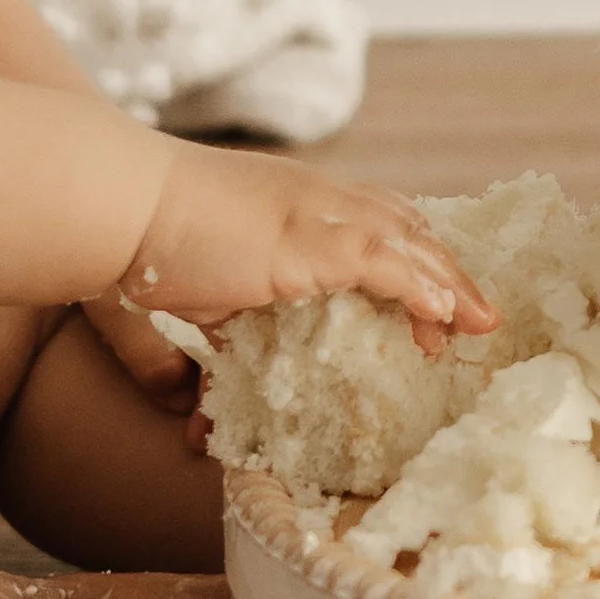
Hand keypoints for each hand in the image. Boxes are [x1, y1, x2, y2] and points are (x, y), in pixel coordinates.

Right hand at [94, 143, 496, 400]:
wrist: (123, 204)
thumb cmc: (147, 239)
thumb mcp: (199, 291)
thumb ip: (214, 338)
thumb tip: (193, 403)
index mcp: (295, 200)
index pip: (373, 218)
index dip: (408, 255)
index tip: (432, 301)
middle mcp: (317, 195)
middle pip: (405, 223)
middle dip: (444, 268)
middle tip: (474, 317)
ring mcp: (318, 211)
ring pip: (408, 239)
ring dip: (447, 283)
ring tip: (476, 324)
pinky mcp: (315, 237)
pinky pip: (389, 262)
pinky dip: (422, 288)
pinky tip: (446, 317)